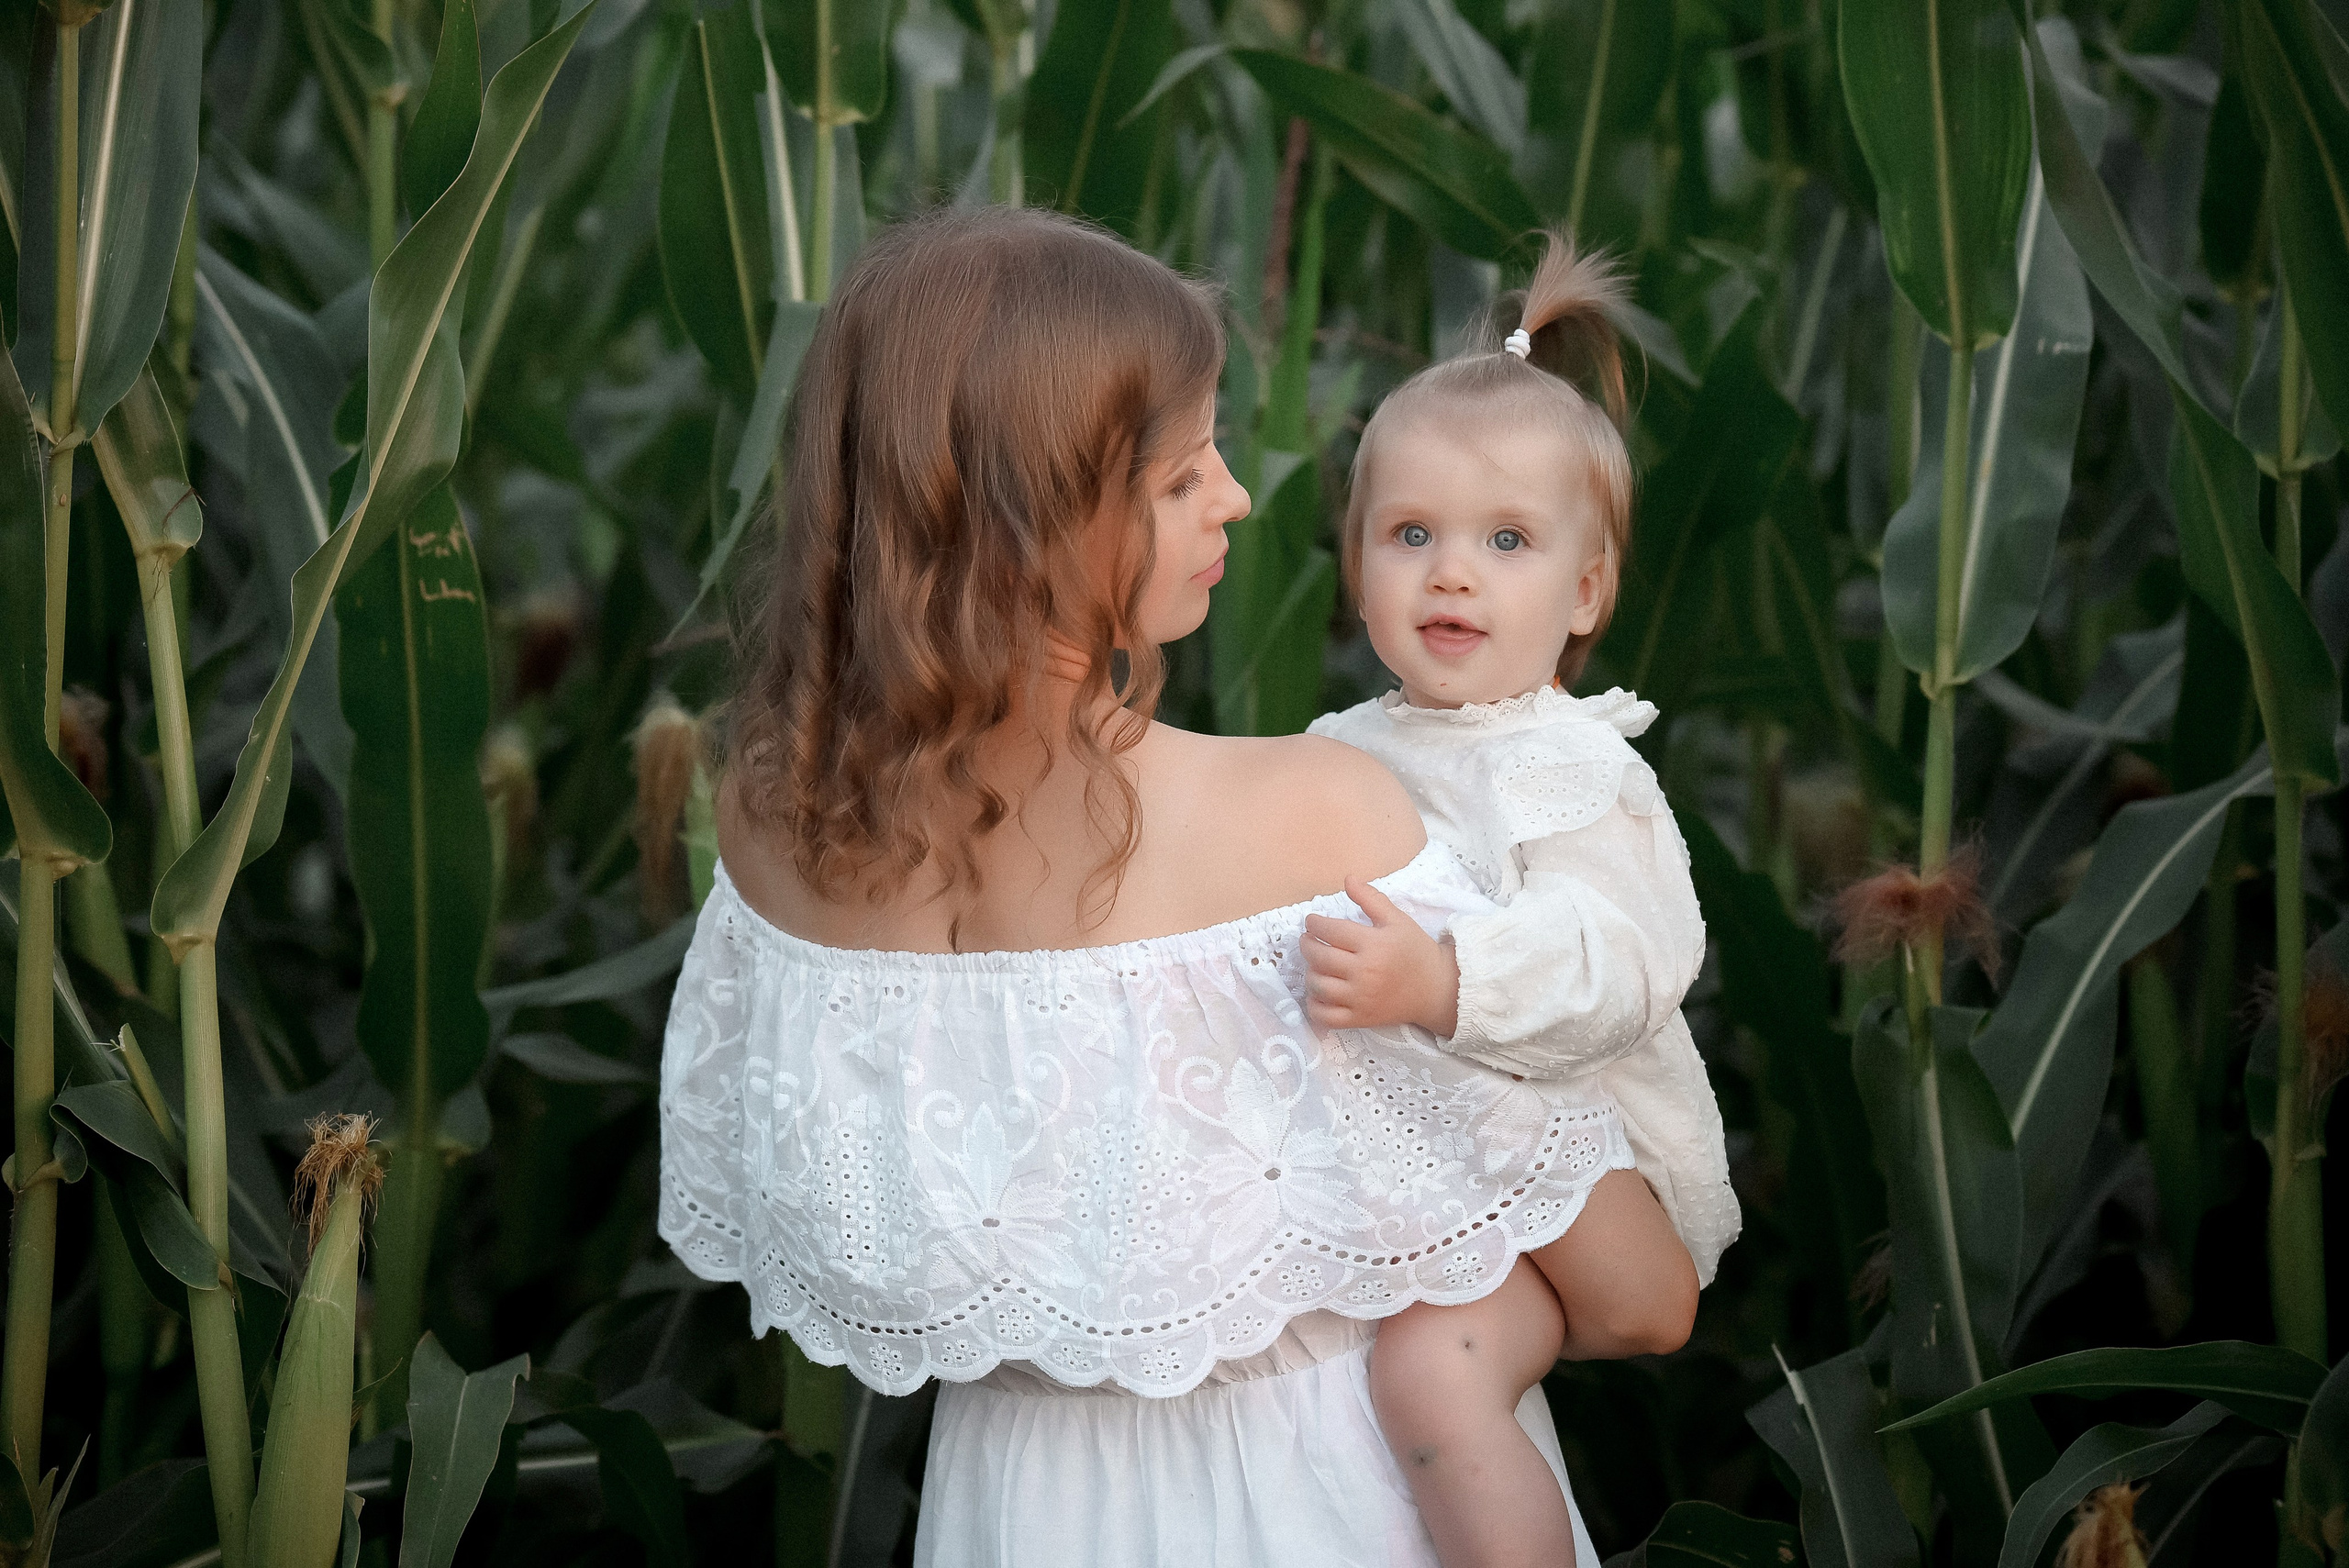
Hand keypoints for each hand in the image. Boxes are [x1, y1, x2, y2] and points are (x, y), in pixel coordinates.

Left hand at [1302, 876, 1460, 1035]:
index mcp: (1373, 944)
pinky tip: (1318, 993)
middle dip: (1306, 944)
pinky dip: (1314, 1006)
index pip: (1331, 930)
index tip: (1312, 921)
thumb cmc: (1414, 951)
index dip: (1314, 923)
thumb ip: (1371, 898)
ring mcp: (1361, 998)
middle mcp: (1365, 972)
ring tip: (1315, 964)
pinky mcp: (1360, 1019)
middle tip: (1308, 939)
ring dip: (1309, 972)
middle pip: (1319, 957)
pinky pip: (1325, 1016)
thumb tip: (1348, 878)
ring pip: (1318, 985)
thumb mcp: (1397, 919)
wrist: (1435, 989)